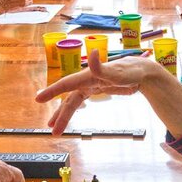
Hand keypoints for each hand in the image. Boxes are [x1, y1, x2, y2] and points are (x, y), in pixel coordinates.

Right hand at [35, 52, 157, 134]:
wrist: (142, 73)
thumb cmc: (131, 71)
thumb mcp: (117, 71)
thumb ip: (102, 66)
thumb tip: (92, 53)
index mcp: (88, 76)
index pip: (66, 84)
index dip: (52, 91)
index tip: (38, 99)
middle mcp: (86, 81)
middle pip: (68, 100)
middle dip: (60, 115)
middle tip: (51, 129)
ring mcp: (89, 86)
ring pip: (72, 103)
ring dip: (63, 115)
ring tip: (54, 128)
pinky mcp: (95, 90)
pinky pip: (79, 102)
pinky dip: (71, 110)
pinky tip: (65, 117)